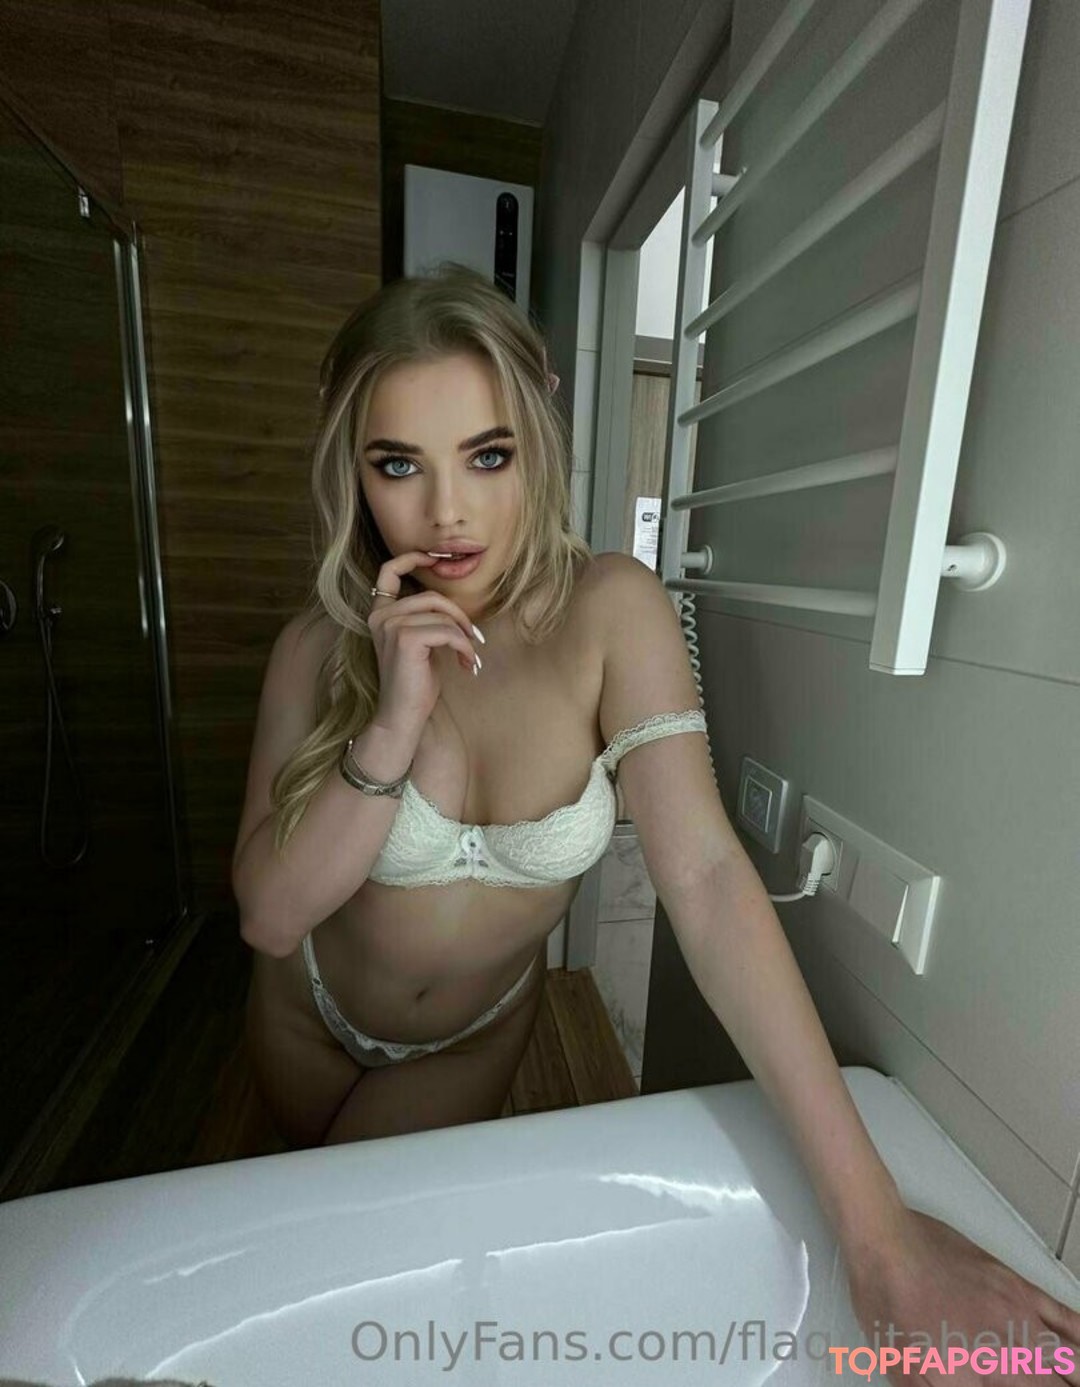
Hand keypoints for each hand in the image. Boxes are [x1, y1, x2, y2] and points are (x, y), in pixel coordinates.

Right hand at [366, 550, 483, 736]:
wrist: (402, 716)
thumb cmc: (415, 683)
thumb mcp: (420, 644)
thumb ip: (426, 619)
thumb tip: (453, 605)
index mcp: (380, 614)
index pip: (388, 571)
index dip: (412, 558)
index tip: (435, 558)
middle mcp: (381, 616)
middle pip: (432, 597)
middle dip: (459, 617)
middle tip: (473, 639)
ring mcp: (391, 625)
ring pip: (443, 616)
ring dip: (464, 637)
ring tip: (468, 657)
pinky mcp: (406, 638)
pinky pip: (448, 631)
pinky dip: (464, 647)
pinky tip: (466, 664)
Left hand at [845, 1207, 1079, 1386]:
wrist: (886, 1241)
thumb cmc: (886, 1303)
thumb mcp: (904, 1371)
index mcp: (983, 1373)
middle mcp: (1010, 1347)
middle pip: (1055, 1383)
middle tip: (1045, 1386)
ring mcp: (1018, 1313)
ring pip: (1071, 1358)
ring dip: (1074, 1373)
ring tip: (1070, 1380)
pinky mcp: (1016, 1285)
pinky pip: (1065, 1316)